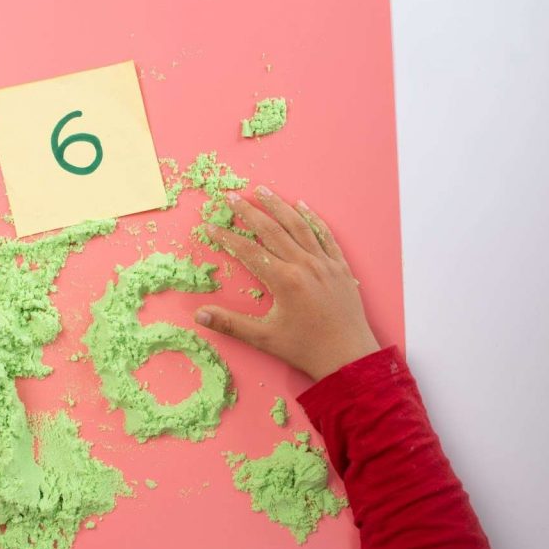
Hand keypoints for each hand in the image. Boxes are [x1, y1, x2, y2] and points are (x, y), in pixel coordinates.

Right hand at [194, 185, 379, 381]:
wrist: (349, 357)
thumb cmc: (306, 349)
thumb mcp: (264, 338)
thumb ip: (230, 324)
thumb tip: (199, 314)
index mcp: (285, 281)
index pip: (248, 251)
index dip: (227, 237)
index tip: (210, 226)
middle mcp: (305, 265)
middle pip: (271, 230)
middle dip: (248, 211)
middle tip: (231, 196)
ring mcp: (325, 263)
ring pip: (298, 226)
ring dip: (278, 206)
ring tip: (262, 190)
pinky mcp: (340, 267)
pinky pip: (325, 236)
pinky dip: (312, 219)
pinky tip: (302, 206)